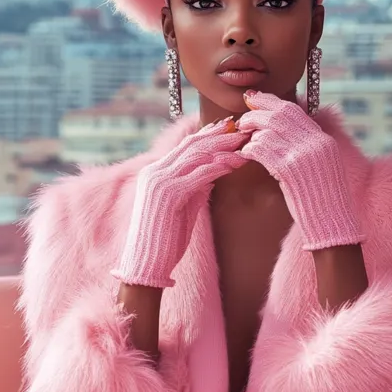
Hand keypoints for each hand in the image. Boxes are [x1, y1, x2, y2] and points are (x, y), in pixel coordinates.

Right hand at [112, 118, 243, 287]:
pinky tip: (235, 162)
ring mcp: (159, 181)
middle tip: (242, 128)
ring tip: (245, 142)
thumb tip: (212, 174)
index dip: (208, 134)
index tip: (228, 127)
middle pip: (192, 145)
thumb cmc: (166, 240)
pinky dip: (219, 166)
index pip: (184, 146)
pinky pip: (199, 174)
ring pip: (196, 155)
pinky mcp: (169, 193)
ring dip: (223, 147)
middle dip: (219, 135)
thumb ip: (194, 188)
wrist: (146, 263)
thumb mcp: (183, 208)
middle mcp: (154, 172)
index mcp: (154, 173)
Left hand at [237, 92, 363, 250]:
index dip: (271, 102)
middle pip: (280, 114)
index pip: (294, 111)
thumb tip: (284, 134)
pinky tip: (243, 154)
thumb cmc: (325, 202)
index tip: (255, 99)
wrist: (332, 223)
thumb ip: (309, 148)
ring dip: (250, 134)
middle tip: (242, 118)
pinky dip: (249, 149)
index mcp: (324, 140)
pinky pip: (262, 150)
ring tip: (242, 139)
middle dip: (256, 113)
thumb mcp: (324, 168)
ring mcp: (302, 154)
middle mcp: (315, 142)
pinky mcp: (289, 168)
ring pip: (268, 130)